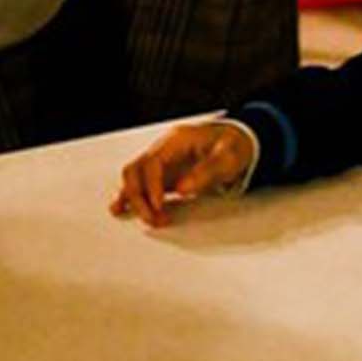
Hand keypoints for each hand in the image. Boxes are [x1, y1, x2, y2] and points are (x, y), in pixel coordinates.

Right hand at [110, 121, 258, 226]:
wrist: (239, 142)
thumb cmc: (234, 146)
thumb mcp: (229, 157)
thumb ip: (208, 171)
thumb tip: (183, 188)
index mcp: (177, 140)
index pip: (151, 162)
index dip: (151, 186)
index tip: (158, 206)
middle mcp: (163, 149)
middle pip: (135, 171)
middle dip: (139, 197)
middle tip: (154, 218)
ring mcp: (161, 162)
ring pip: (133, 179)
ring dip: (135, 201)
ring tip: (149, 220)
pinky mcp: (162, 175)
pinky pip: (139, 185)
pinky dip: (131, 198)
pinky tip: (122, 210)